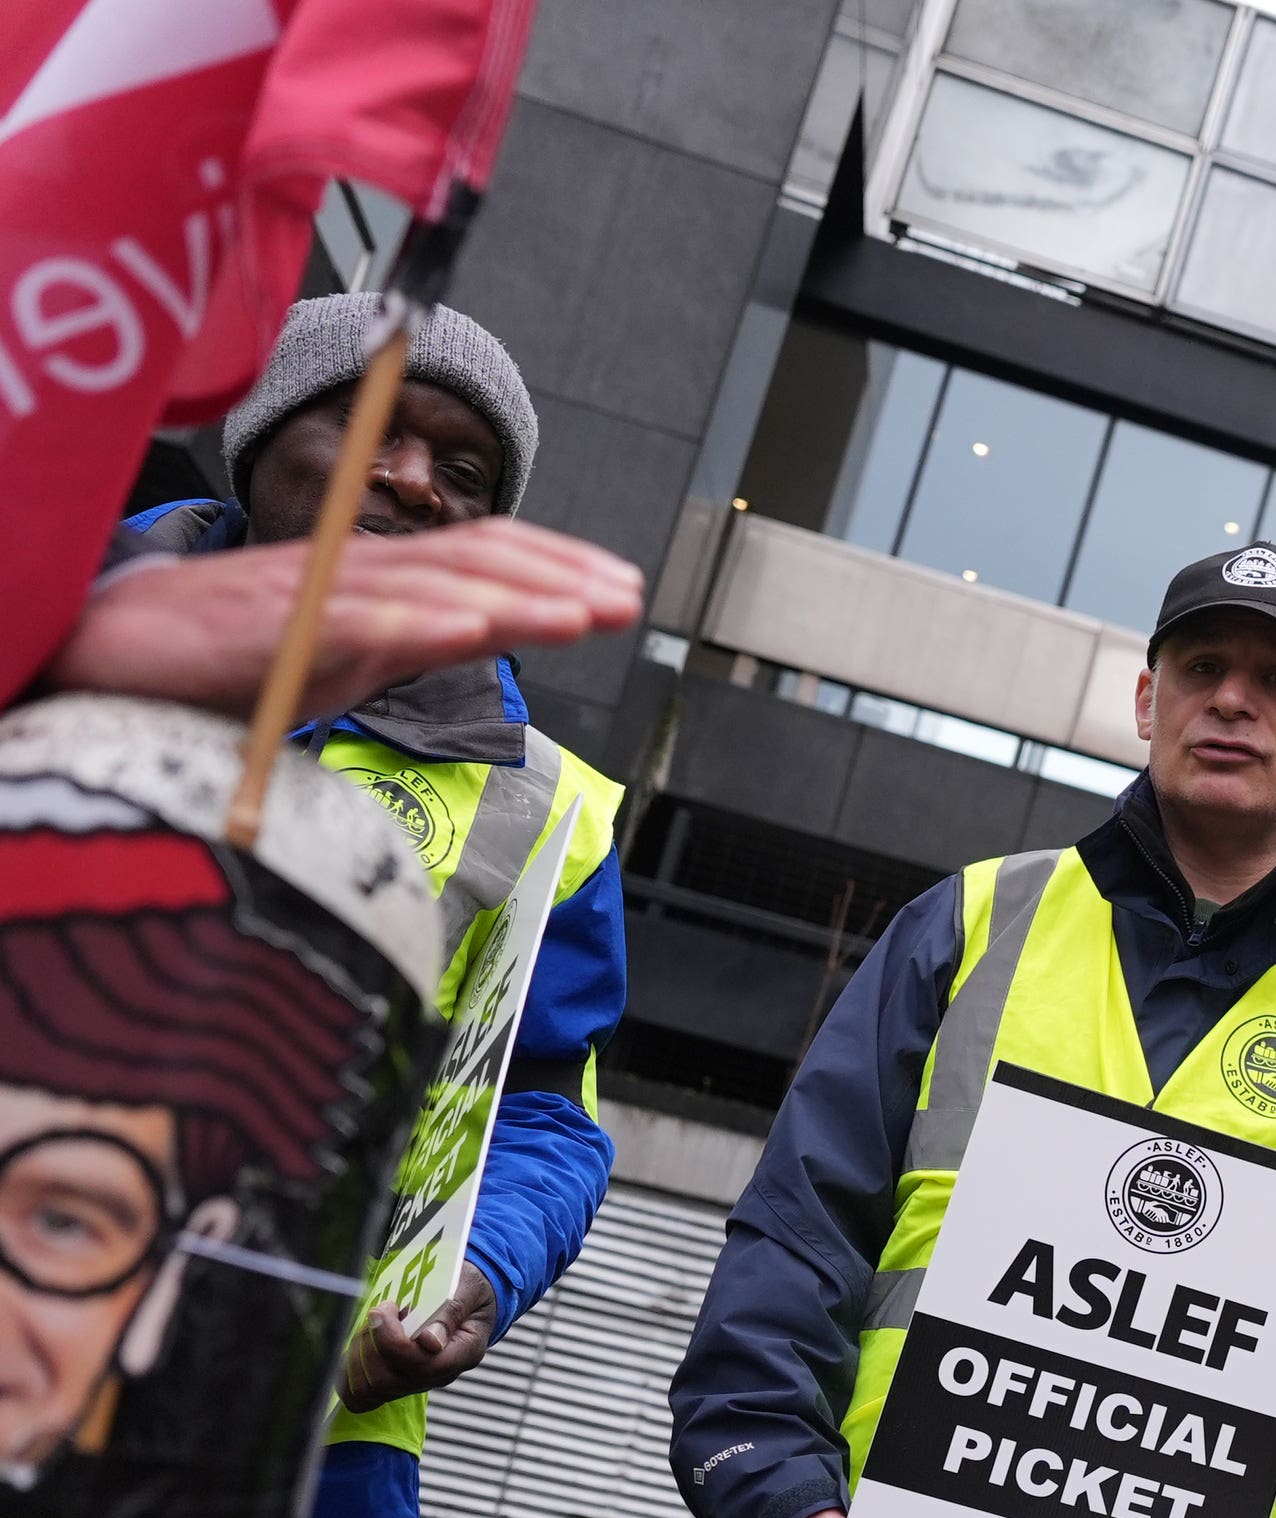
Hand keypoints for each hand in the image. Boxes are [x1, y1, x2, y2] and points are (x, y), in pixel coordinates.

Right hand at [48, 520, 643, 724]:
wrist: (103, 652)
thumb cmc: (223, 656)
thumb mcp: (345, 657)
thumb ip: (416, 644)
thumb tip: (492, 638)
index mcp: (372, 579)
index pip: (478, 556)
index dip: (554, 565)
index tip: (620, 589)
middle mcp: (350, 571)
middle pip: (469, 561)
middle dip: (556, 576)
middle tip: (625, 597)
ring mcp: (310, 593)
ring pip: (426, 586)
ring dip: (511, 600)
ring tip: (579, 613)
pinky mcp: (268, 627)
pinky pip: (353, 623)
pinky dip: (416, 626)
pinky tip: (470, 632)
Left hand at [340, 1262, 499, 1408]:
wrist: (468, 1299)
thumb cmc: (466, 1290)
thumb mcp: (468, 1289)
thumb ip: (451, 1313)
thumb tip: (430, 1341)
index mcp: (463, 1353)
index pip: (420, 1364)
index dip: (391, 1340)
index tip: (384, 1309)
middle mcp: (439, 1375)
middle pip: (387, 1380)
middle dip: (370, 1344)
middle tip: (378, 1313)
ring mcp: (416, 1383)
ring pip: (369, 1387)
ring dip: (358, 1353)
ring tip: (370, 1326)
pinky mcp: (394, 1384)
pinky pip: (360, 1395)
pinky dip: (349, 1371)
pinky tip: (359, 1344)